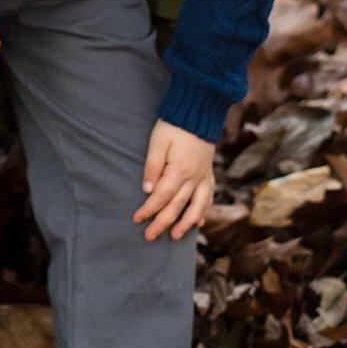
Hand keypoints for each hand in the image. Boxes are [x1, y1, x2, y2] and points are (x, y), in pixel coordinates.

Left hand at [133, 121, 214, 241]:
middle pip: (177, 206)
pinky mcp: (209, 173)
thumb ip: (152, 166)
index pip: (162, 196)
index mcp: (180, 170)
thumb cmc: (174, 125)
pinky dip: (204, 211)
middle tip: (149, 236)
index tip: (137, 218)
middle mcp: (194, 177)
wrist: (199, 111)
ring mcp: (204, 176)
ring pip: (197, 207)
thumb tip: (147, 190)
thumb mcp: (157, 141)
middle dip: (162, 223)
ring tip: (175, 236)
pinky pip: (209, 197)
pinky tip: (199, 222)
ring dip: (186, 224)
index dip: (149, 209)